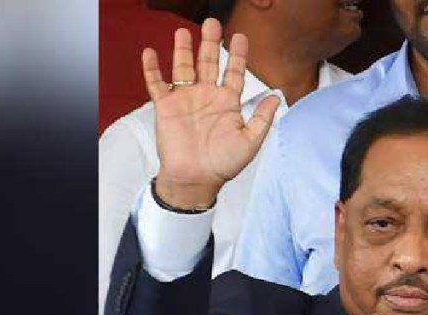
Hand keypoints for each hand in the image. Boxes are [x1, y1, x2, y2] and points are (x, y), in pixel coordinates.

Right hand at [142, 18, 279, 208]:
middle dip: (211, 43)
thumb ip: (263, 118)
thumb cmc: (223, 164)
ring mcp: (186, 100)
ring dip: (183, 49)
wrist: (196, 179)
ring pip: (184, 68)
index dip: (238, 55)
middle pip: (209, 63)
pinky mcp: (166, 107)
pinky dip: (152, 69)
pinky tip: (151, 52)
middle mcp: (207, 97)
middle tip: (213, 23)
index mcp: (227, 103)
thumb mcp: (250, 141)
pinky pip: (157, 84)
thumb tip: (276, 96)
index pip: (234, 73)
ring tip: (184, 31)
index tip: (241, 36)